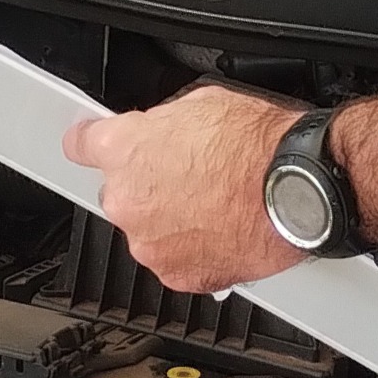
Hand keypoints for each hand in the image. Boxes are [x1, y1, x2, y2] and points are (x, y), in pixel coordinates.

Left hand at [65, 85, 305, 294]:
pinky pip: (174, 259)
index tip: (95, 144)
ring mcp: (149, 243)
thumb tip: (160, 132)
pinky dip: (192, 248)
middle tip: (188, 174)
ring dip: (169, 219)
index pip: (80, 144)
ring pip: (147, 229)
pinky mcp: (178, 275)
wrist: (297, 188)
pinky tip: (221, 227)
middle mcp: (126, 200)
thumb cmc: (257, 145)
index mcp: (123, 150)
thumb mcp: (200, 103)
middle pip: (118, 192)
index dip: (92, 141)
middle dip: (146, 184)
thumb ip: (162, 124)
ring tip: (213, 202)